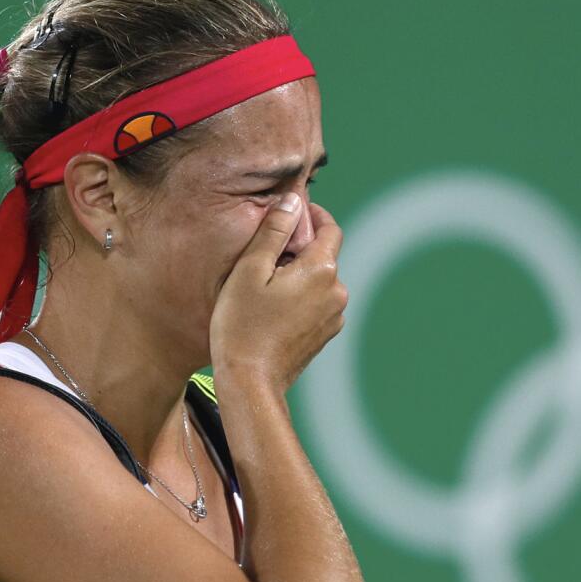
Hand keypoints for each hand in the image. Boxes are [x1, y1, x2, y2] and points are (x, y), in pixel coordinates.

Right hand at [209, 194, 347, 393]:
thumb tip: (293, 201)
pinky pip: (317, 303)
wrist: (251, 380)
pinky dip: (301, 296)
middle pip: (324, 256)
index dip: (313, 217)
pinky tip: (273, 307)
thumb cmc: (243, 324)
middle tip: (266, 253)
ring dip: (299, 274)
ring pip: (320, 281)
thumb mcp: (250, 270)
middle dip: (300, 248)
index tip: (293, 214)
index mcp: (322, 270)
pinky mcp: (326, 334)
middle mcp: (337, 292)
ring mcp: (335, 316)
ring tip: (265, 284)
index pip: (330, 229)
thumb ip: (274, 231)